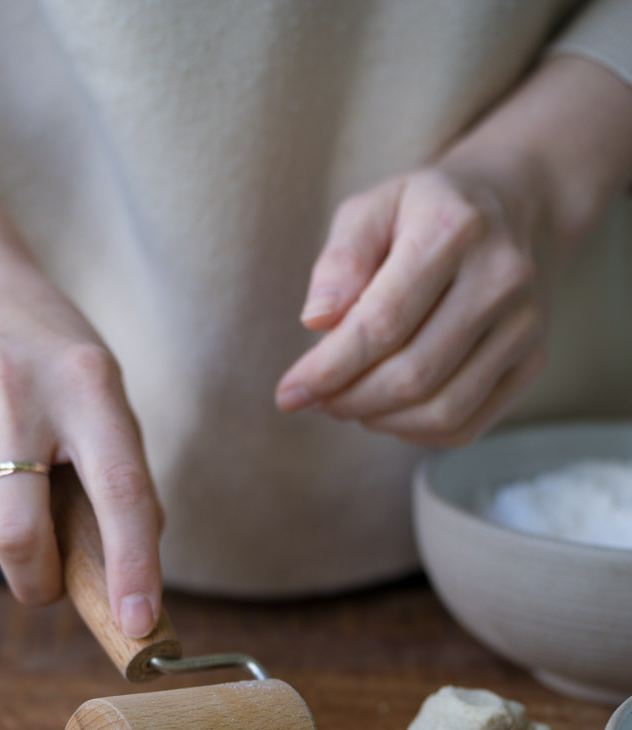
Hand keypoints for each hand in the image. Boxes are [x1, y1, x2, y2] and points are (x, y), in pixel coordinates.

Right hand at [0, 252, 162, 632]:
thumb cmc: (46, 353)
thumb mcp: (99, 388)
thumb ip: (117, 471)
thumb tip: (124, 574)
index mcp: (87, 385)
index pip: (120, 491)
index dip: (133, 566)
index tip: (140, 622)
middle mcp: (16, 396)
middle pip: (20, 538)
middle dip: (39, 582)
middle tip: (51, 582)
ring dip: (5, 546)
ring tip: (12, 488)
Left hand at [275, 164, 550, 446]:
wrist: (517, 206)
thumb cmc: (424, 213)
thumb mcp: (373, 209)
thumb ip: (340, 260)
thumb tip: (316, 321)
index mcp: (454, 229)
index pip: (383, 323)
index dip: (328, 369)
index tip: (288, 394)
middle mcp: (501, 278)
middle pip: (412, 375)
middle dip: (348, 400)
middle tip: (316, 399)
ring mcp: (525, 325)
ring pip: (440, 410)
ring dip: (379, 420)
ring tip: (347, 402)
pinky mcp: (533, 362)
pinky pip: (464, 426)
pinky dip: (413, 433)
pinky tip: (387, 410)